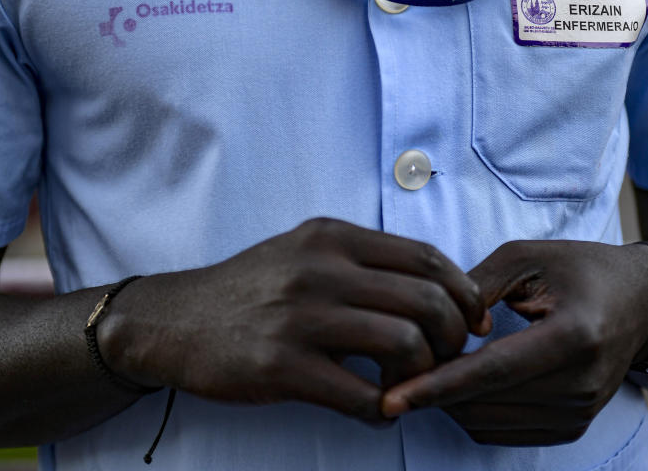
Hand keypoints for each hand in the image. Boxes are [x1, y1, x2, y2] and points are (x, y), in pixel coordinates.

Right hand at [98, 218, 490, 421]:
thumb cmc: (251, 290)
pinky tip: (377, 410)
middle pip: (427, 300)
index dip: (464, 293)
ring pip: (405, 345)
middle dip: (454, 339)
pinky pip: (362, 395)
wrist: (174, 320)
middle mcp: (320, 268)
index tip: (473, 321)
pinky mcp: (282, 366)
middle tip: (444, 360)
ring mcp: (301, 316)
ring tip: (406, 387)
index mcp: (332, 237)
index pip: (427, 257)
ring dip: (422, 376)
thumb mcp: (305, 252)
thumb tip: (436, 289)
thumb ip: (362, 262)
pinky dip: (385, 410)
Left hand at [381, 240, 647, 444]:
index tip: (393, 396)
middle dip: (434, 391)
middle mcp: (582, 383)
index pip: (492, 371)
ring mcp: (581, 412)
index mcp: (574, 336)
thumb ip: (476, 286)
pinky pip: (504, 434)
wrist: (643, 301)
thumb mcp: (527, 256)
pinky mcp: (573, 427)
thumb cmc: (580, 269)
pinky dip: (472, 414)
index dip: (438, 386)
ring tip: (430, 368)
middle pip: (485, 403)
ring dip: (450, 404)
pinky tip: (459, 384)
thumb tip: (433, 324)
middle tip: (401, 361)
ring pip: (488, 425)